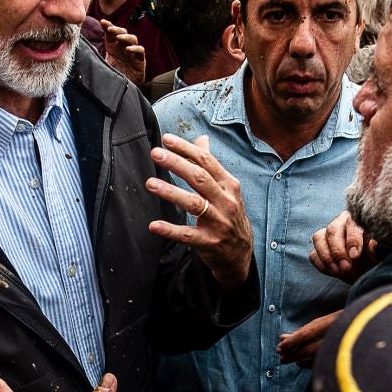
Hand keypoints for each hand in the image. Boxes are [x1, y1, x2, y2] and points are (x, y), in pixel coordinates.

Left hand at [99, 19, 147, 86]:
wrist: (122, 90)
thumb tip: (85, 47)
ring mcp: (132, 52)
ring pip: (132, 38)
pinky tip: (128, 49)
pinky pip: (140, 50)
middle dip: (117, 29)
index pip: (111, 32)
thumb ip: (95, 56)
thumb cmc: (111, 75)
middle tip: (110, 29)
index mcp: (112, 46)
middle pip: (122, 32)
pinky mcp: (140, 60)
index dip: (108, 25)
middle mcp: (122, 47)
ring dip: (126, 36)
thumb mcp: (101, 64)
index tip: (102, 21)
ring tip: (119, 38)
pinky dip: (135, 48)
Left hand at [147, 133, 251, 288]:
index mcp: (228, 185)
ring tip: (150, 183)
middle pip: (200, 178)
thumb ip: (211, 165)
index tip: (167, 139)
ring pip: (194, 204)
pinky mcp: (209, 242)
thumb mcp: (226, 189)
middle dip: (177, 163)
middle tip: (156, 153)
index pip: (207, 161)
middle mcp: (226, 202)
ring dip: (171, 192)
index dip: (187, 149)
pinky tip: (154, 225)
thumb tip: (202, 139)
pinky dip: (170, 230)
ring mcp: (218, 222)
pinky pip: (187, 235)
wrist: (241, 253)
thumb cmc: (228, 214)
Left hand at [277, 310, 339, 366]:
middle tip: (281, 357)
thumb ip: (302, 330)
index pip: (306, 334)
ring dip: (299, 360)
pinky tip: (301, 362)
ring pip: (315, 359)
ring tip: (290, 358)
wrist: (364, 329)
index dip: (291, 342)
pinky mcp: (341, 361)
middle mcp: (337, 337)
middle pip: (309, 349)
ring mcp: (341, 349)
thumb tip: (281, 338)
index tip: (280, 347)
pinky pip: (321, 365)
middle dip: (293, 354)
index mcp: (332, 322)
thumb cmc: (338, 324)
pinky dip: (308, 364)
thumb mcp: (321, 323)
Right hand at [310, 211, 377, 281]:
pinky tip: (334, 272)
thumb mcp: (378, 255)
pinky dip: (322, 265)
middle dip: (338, 251)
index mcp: (356, 220)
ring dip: (327, 257)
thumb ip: (376, 248)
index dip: (352, 240)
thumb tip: (374, 244)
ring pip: (318, 238)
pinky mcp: (318, 249)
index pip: (351, 224)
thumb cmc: (372, 259)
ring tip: (339, 271)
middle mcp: (339, 223)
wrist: (363, 272)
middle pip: (332, 230)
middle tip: (346, 267)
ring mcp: (326, 235)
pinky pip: (313, 254)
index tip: (355, 256)